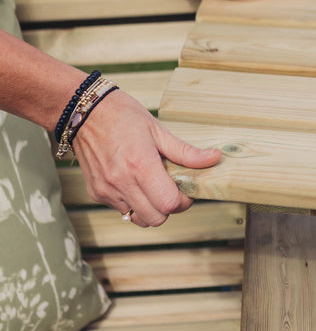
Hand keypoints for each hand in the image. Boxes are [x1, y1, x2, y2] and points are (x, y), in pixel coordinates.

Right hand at [72, 90, 220, 227]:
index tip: (185, 188)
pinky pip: (122, 209)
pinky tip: (135, 182)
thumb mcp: (159, 130)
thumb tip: (215, 158)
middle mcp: (121, 182)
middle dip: (169, 208)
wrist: (84, 111)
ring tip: (153, 186)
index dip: (183, 200)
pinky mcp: (96, 192)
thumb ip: (186, 152)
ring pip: (138, 218)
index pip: (169, 204)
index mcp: (140, 166)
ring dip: (151, 208)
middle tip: (172, 189)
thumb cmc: (123, 116)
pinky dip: (134, 203)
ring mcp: (106, 190)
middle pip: (156, 218)